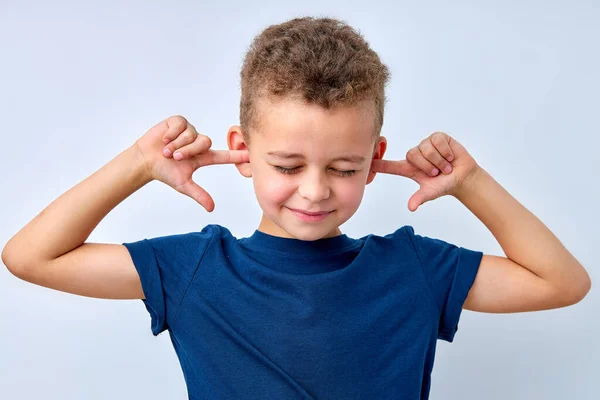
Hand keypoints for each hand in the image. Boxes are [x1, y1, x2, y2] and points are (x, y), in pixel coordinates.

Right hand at [133, 115, 248, 211]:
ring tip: (167, 150)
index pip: (224, 156)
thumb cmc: (164, 172)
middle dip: (188, 150)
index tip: (251, 154)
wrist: (145, 161)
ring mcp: (189, 131)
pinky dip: (171, 134)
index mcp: (203, 157)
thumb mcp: (183, 184)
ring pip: (192, 134)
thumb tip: (212, 208)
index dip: (237, 155)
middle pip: (205, 143)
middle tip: (175, 157)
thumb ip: (199, 194)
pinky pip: (181, 125)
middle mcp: (198, 142)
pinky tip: (164, 139)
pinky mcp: (178, 122)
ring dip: (177, 143)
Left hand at [371, 132, 479, 211]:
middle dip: (427, 166)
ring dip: (438, 159)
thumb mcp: (431, 192)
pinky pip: (437, 141)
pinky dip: (446, 152)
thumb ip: (420, 198)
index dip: (378, 164)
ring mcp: (426, 145)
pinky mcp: (438, 137)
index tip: (366, 162)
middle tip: (437, 172)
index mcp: (409, 168)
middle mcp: (415, 155)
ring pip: (425, 148)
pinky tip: (450, 156)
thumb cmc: (444, 185)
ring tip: (445, 166)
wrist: (463, 177)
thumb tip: (411, 207)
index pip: (389, 166)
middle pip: (411, 155)